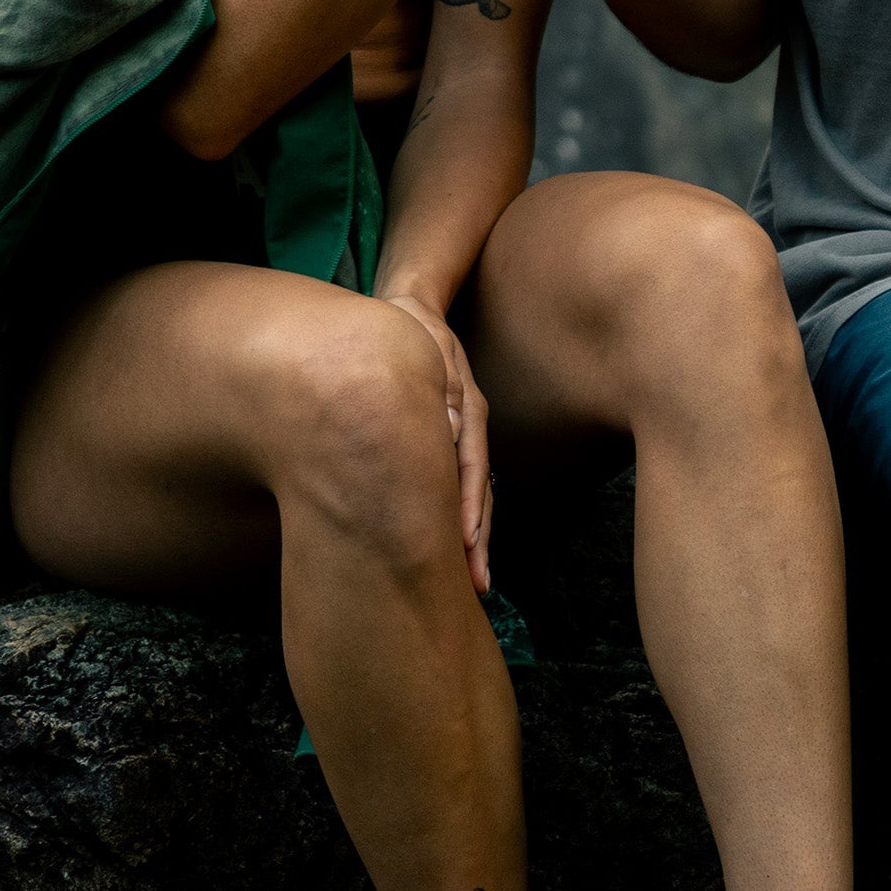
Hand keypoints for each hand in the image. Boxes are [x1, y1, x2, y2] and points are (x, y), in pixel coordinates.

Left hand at [381, 290, 494, 591]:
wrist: (411, 305)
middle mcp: (469, 432)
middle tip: (477, 585)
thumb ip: (443, 389)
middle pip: (479, 495)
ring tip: (473, 578)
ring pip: (472, 496)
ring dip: (473, 538)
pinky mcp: (450, 440)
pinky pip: (459, 485)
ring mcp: (462, 438)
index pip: (471, 471)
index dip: (469, 511)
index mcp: (469, 414)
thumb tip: (450, 430)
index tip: (464, 548)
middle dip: (477, 542)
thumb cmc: (414, 327)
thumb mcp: (429, 347)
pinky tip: (458, 543)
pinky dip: (460, 515)